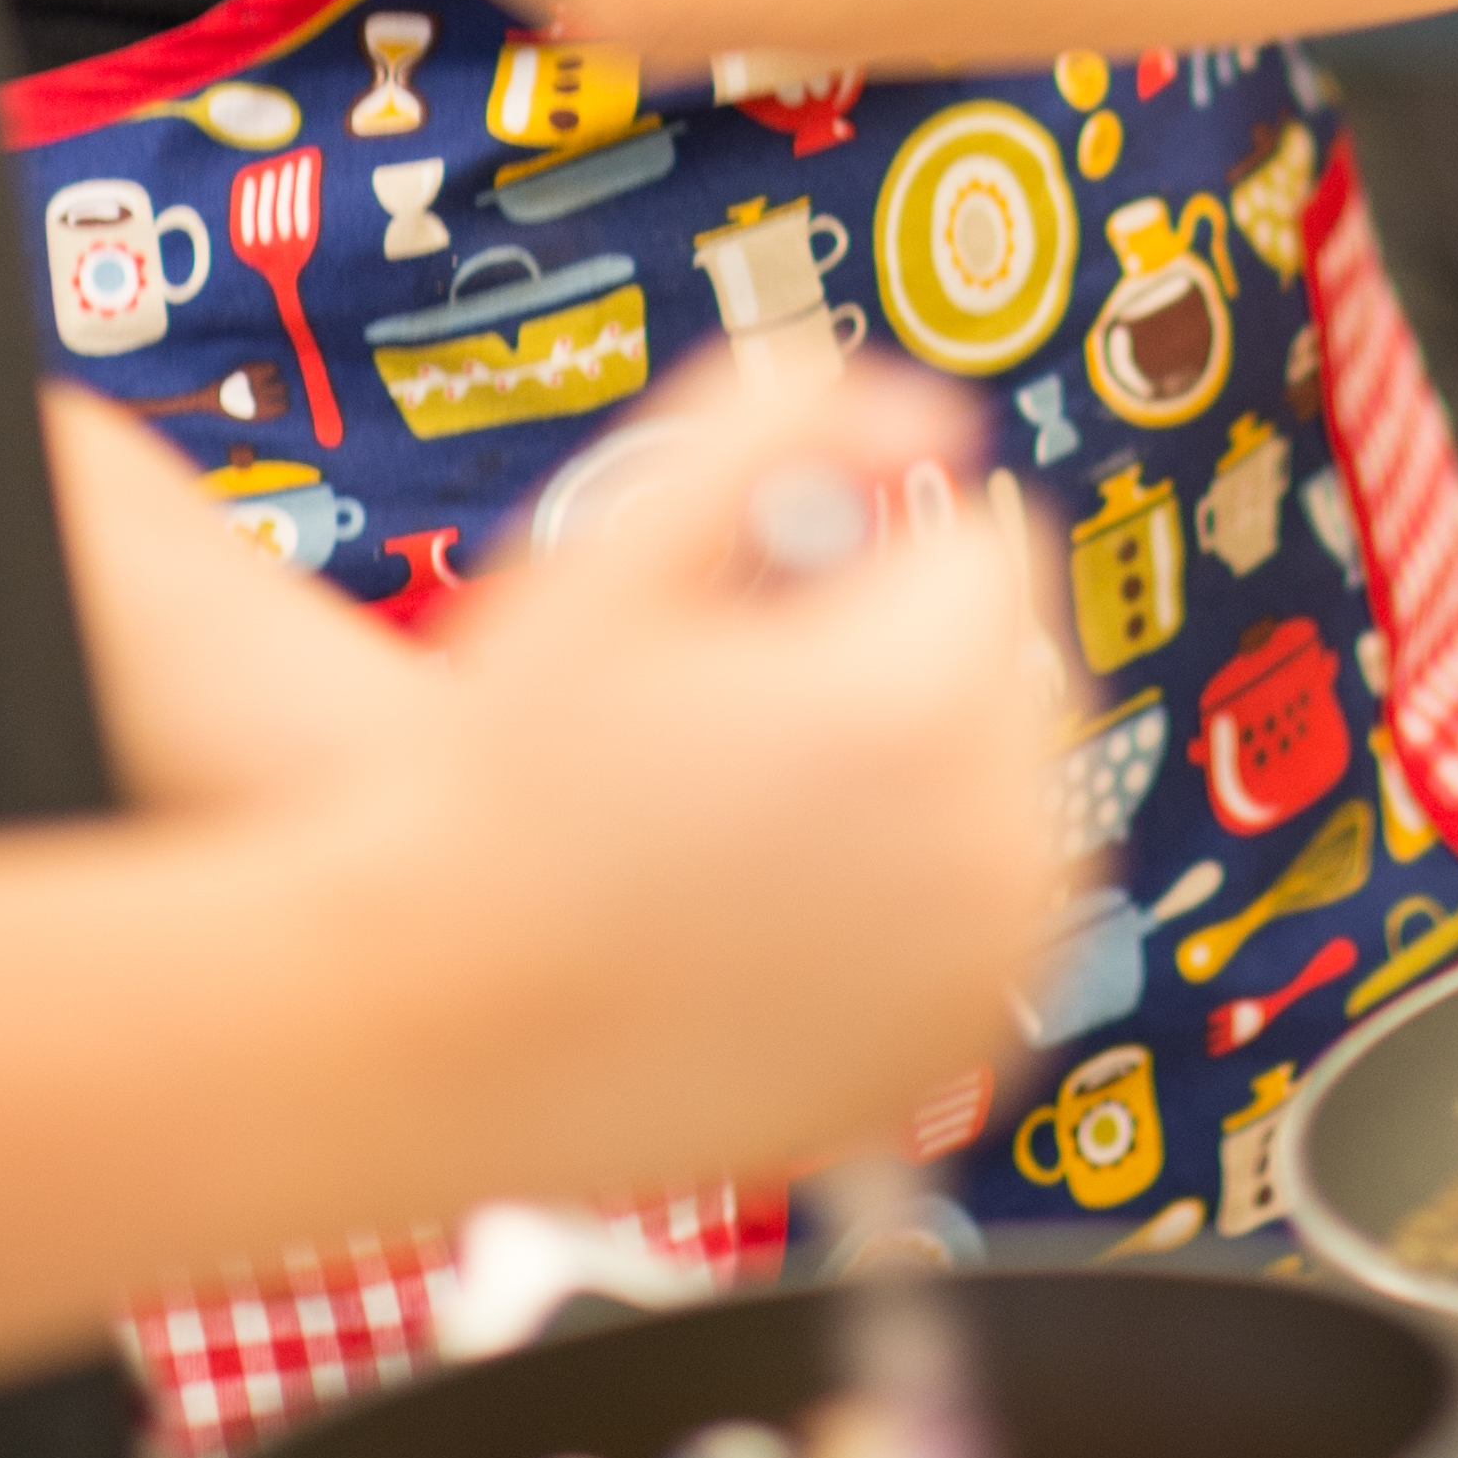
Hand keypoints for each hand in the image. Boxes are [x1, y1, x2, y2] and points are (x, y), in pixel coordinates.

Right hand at [366, 362, 1059, 1203]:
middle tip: (742, 716)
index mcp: (917, 709)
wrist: (445, 1027)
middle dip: (905, 655)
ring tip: (759, 803)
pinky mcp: (966, 1043)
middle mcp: (989, 847)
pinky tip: (790, 893)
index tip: (758, 613)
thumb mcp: (617, 555)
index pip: (981, 548)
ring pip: (1012, 781)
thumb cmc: (510, 781)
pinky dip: (926, 883)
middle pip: (1006, 663)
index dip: (865, 555)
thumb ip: (778, 427)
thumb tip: (925, 414)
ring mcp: (987, 963)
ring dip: (927, 764)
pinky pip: (994, 901)